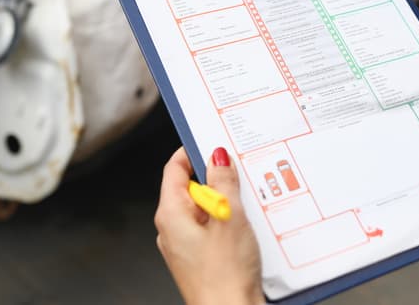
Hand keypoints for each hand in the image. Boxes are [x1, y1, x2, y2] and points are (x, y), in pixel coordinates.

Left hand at [155, 147, 262, 304]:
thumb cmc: (224, 276)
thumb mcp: (229, 217)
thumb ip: (223, 182)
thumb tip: (217, 157)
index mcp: (170, 214)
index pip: (174, 168)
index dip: (193, 151)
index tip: (214, 142)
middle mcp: (172, 229)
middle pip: (191, 187)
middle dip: (217, 178)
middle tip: (240, 174)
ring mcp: (185, 245)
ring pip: (204, 209)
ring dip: (226, 202)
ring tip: (247, 204)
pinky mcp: (200, 258)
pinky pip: (211, 228)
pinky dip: (227, 222)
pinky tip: (247, 226)